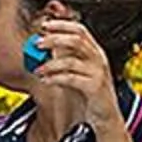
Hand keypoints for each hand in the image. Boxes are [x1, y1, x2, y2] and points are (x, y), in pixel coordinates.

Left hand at [31, 12, 119, 126]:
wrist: (105, 116)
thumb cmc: (88, 93)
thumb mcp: (76, 71)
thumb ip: (64, 58)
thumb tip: (43, 46)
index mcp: (95, 51)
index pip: (80, 29)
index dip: (62, 25)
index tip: (44, 25)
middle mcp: (98, 58)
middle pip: (76, 40)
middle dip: (54, 39)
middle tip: (37, 44)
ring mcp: (98, 72)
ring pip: (71, 61)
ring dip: (50, 64)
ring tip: (38, 69)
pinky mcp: (95, 87)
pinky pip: (71, 79)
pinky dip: (55, 78)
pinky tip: (46, 80)